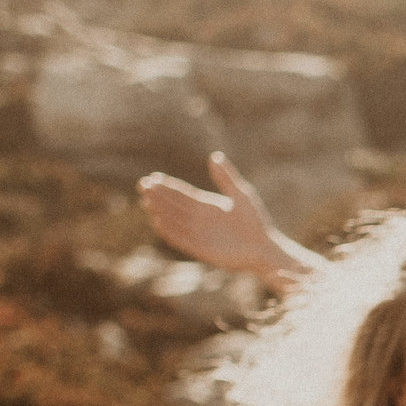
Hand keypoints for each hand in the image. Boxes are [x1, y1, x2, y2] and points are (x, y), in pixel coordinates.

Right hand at [137, 153, 301, 282]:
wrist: (263, 248)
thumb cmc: (255, 221)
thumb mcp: (241, 195)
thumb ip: (227, 178)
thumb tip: (214, 156)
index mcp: (206, 205)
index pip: (182, 193)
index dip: (167, 186)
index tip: (153, 178)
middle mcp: (199, 219)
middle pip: (173, 205)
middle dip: (158, 196)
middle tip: (143, 186)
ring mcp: (198, 234)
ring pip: (173, 221)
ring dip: (160, 211)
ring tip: (146, 201)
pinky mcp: (200, 249)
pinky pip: (180, 239)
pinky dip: (169, 231)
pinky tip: (158, 222)